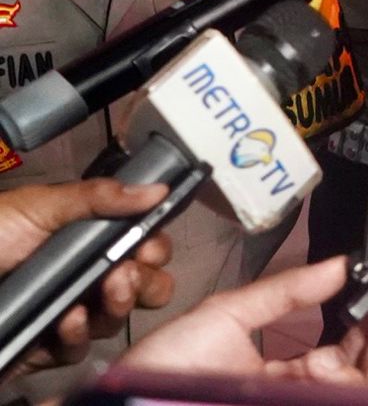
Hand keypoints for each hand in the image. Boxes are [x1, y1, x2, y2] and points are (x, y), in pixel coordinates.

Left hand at [0, 179, 173, 379]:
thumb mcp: (43, 206)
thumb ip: (101, 197)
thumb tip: (155, 189)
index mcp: (92, 239)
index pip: (146, 248)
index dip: (154, 250)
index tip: (146, 247)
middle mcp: (88, 275)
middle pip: (145, 287)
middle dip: (145, 282)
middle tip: (126, 273)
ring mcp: (73, 310)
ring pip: (118, 318)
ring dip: (115, 305)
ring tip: (99, 293)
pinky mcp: (51, 344)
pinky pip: (82, 347)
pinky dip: (78, 333)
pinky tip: (66, 318)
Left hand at [116, 255, 367, 386]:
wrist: (132, 403)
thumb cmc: (168, 363)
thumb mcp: (229, 313)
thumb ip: (287, 290)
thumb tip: (342, 265)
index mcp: (285, 373)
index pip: (346, 351)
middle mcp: (297, 393)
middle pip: (366, 374)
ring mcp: (295, 403)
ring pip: (362, 390)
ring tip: (349, 336)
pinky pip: (341, 402)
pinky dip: (350, 382)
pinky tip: (329, 363)